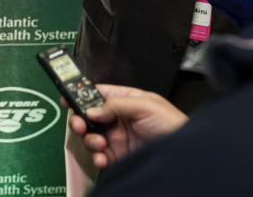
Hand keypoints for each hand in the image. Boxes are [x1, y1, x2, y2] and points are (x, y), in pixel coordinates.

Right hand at [66, 84, 187, 168]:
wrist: (186, 155)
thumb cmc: (174, 125)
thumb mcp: (146, 105)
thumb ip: (116, 104)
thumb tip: (92, 110)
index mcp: (125, 100)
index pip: (97, 94)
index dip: (80, 94)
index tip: (67, 97)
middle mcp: (118, 119)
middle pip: (88, 117)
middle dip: (80, 120)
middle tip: (79, 124)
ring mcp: (117, 138)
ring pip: (90, 136)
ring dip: (89, 140)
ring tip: (99, 144)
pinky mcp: (118, 156)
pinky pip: (99, 156)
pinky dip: (96, 157)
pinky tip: (101, 157)